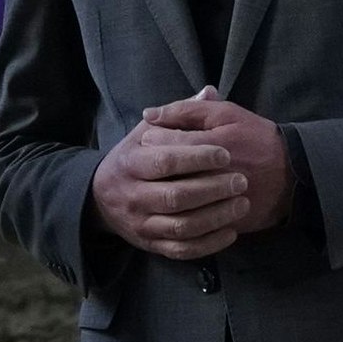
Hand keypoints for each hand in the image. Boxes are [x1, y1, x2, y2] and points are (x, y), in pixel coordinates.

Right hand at [92, 104, 250, 261]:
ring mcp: (141, 224)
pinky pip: (183, 250)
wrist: (100, 198)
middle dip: (212, 189)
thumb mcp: (144, 133)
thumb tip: (208, 91)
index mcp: (130, 164)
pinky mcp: (151, 246)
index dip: (197, 158)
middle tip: (241, 180)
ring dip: (216, 217)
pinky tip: (231, 231)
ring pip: (182, 227)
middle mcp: (132, 197)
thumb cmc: (132, 160)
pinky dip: (209, 244)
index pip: (166, 161)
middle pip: (176, 197)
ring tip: (242, 203)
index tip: (225, 154)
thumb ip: (177, 115)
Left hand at [142, 88, 295, 236]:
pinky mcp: (227, 223)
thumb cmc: (257, 137)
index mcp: (214, 145)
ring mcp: (222, 202)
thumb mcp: (227, 114)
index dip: (153, 141)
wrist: (293, 173)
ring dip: (163, 197)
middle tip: (148, 166)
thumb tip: (150, 113)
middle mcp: (216, 176)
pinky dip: (180, 220)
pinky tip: (175, 209)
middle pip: (169, 178)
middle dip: (153, 172)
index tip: (148, 138)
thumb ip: (188, 110)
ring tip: (159, 185)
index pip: (168, 145)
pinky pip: (195, 228)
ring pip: (179, 207)